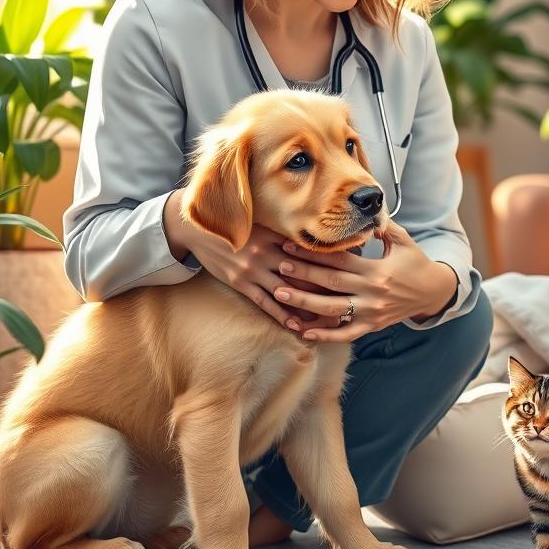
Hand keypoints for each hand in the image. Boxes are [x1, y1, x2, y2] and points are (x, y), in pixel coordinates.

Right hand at [162, 189, 342, 333]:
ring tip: (328, 320)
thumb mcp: (259, 222)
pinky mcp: (240, 283)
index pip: (306, 250)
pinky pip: (264, 302)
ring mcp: (252, 269)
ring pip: (285, 292)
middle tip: (348, 301)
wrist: (198, 228)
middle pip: (301, 273)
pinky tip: (296, 325)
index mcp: (273, 235)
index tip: (350, 270)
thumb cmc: (234, 224)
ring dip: (307, 307)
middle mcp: (265, 252)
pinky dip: (281, 315)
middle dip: (324, 288)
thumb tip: (312, 237)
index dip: (329, 260)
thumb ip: (283, 231)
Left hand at [271, 220, 458, 342]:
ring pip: (333, 310)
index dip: (315, 252)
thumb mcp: (403, 241)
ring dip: (304, 303)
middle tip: (279, 266)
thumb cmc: (415, 263)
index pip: (341, 260)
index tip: (292, 244)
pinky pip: (345, 334)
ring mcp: (371, 312)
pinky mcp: (372, 326)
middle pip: (331, 283)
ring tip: (280, 295)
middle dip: (303, 274)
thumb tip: (363, 214)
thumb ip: (383, 227)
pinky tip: (304, 332)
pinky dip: (325, 335)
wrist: (433, 293)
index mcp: (378, 270)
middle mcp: (373, 293)